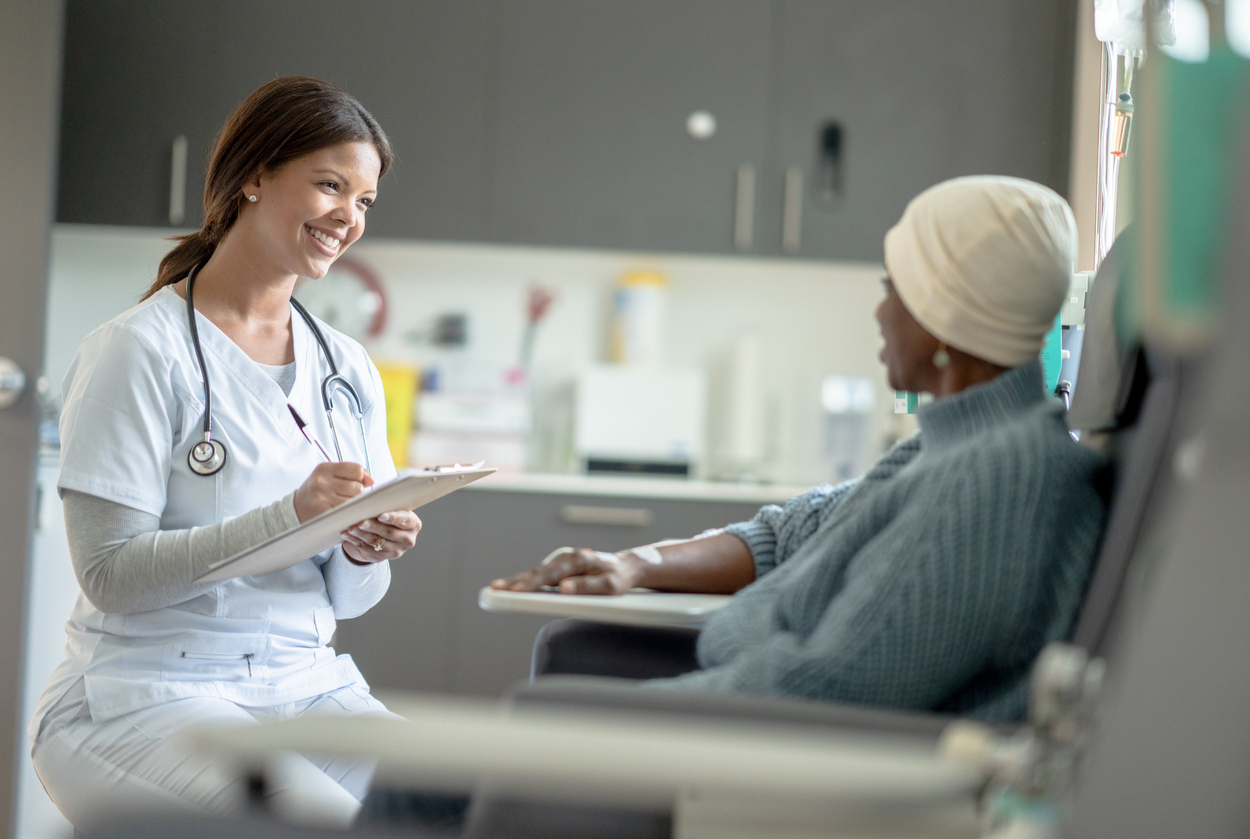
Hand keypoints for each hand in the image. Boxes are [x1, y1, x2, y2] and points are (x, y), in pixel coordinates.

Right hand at [293, 462, 373, 522]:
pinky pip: (347, 513)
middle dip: (359, 493)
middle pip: (357, 487)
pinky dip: (350, 513)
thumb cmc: (317, 491)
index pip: (356, 470)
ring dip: (355, 504)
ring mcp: (322, 498)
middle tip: (352, 497)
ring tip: (348, 504)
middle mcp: (322, 482)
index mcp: (325, 469)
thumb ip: (351, 473)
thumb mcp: (329, 476)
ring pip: (354, 501)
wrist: (296, 509)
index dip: (363, 477)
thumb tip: (371, 480)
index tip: (362, 483)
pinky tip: (345, 512)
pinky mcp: (324, 513)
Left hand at [340, 509, 421, 564]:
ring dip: (361, 534)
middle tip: (361, 521)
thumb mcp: (393, 508)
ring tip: (351, 527)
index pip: (404, 521)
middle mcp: (407, 539)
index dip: (392, 518)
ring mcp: (395, 550)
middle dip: (373, 526)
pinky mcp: (382, 557)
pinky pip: (367, 549)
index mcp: (413, 524)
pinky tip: (347, 534)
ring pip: (376, 542)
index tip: (380, 515)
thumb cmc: (388, 515)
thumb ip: (387, 503)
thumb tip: (371, 495)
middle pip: (388, 532)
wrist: (384, 534)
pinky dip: (355, 540)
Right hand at [489, 547, 645, 594]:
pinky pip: (540, 577)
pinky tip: (511, 588)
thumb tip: (564, 589)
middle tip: (496, 589)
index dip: (532, 583)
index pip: (550, 574)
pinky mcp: (559, 570)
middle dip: (516, 581)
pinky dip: (525, 582)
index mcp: (577, 559)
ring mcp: (561, 563)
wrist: (625, 567)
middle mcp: (566, 558)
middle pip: (537, 572)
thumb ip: (588, 587)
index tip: (517, 589)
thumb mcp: (611, 585)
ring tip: (496, 590)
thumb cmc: (618, 577)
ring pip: (536, 573)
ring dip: (517, 581)